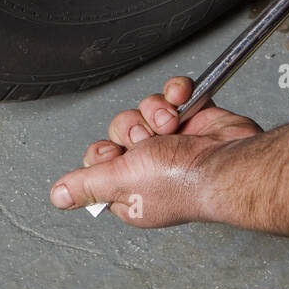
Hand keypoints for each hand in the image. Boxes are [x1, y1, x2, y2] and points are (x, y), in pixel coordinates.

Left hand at [49, 76, 262, 226]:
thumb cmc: (183, 182)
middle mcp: (151, 167)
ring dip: (155, 111)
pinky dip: (177, 92)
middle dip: (132, 128)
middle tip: (146, 142)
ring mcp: (173, 141)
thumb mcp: (121, 183)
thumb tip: (59, 195)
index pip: (100, 161)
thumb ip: (88, 186)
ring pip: (144, 109)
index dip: (104, 151)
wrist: (229, 162)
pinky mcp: (193, 119)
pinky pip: (173, 94)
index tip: (115, 155)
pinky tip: (183, 101)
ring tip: (171, 125)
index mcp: (131, 191)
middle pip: (121, 130)